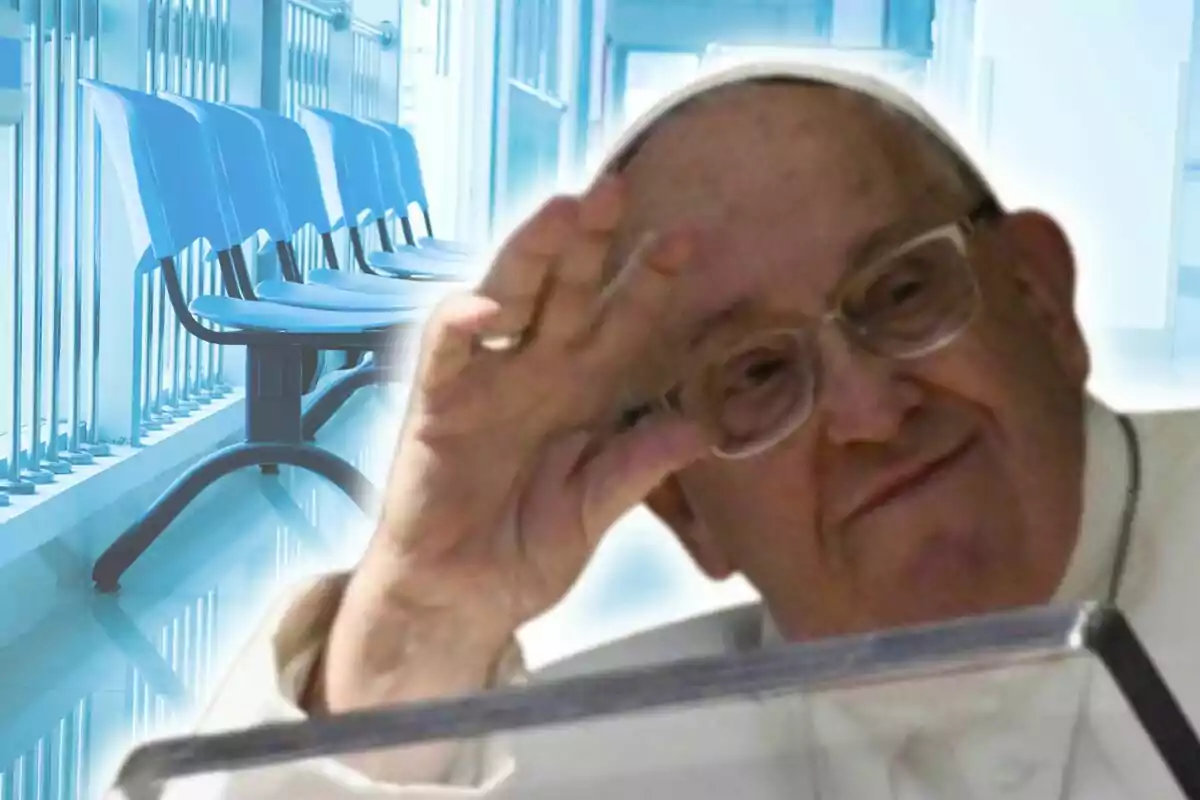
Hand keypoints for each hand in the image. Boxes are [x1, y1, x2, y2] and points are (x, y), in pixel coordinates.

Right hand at [355, 175, 708, 649]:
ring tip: (562, 211)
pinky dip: (458, 328)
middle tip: (619, 189)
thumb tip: (702, 426)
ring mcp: (486, 383)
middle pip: (568, 291)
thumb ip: (639, 465)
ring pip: (508, 298)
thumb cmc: (525, 549)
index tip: (693, 242)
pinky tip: (483, 308)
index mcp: (582, 390)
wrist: (459, 599)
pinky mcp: (437, 407)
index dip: (653, 284)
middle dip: (593, 241)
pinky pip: (446, 356)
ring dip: (532, 254)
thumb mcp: (596, 509)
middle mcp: (537, 371)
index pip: (623, 324)